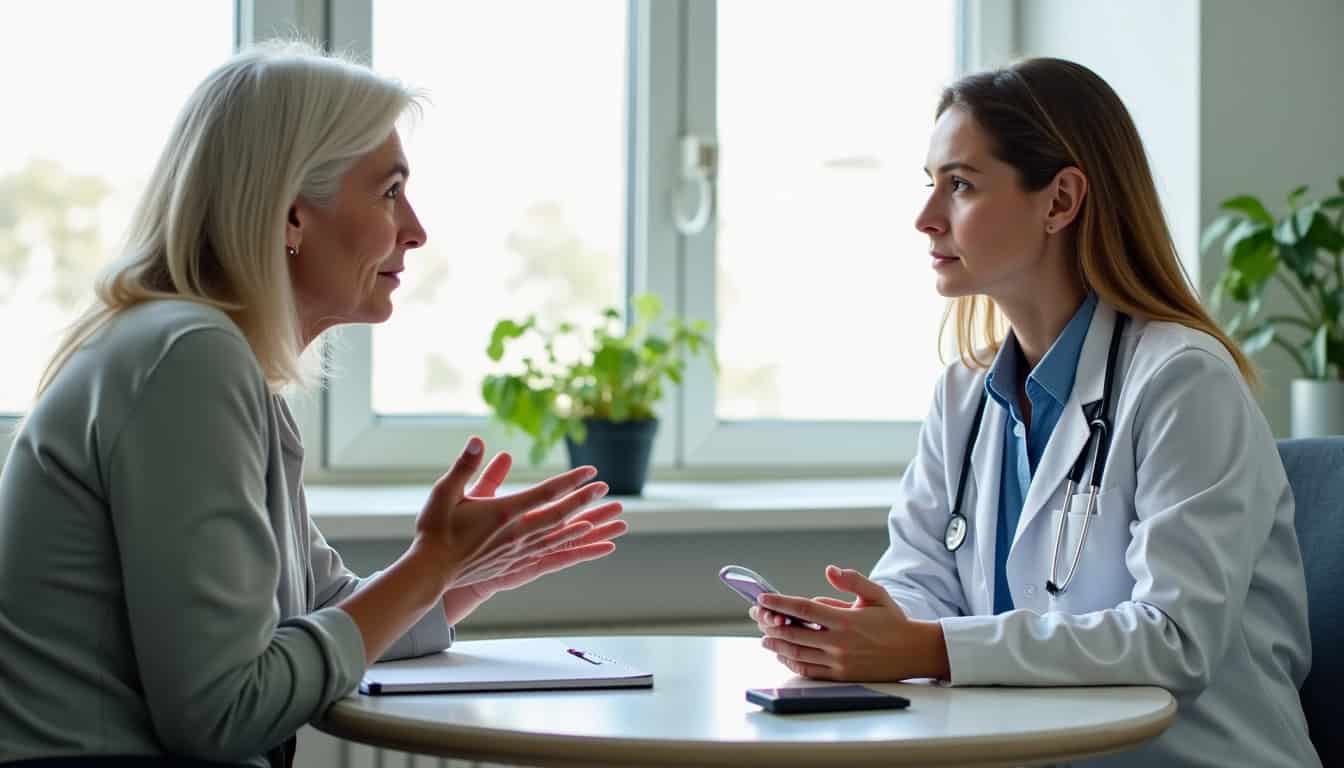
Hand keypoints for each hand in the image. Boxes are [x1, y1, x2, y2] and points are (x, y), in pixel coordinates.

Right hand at [440, 449, 626, 623]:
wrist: (431, 570)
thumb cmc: (435, 529)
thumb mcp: (445, 491)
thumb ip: (465, 465)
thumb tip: (478, 440)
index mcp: (503, 513)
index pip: (545, 493)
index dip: (570, 481)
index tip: (590, 471)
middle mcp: (516, 533)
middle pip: (559, 514)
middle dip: (584, 499)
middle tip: (605, 488)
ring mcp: (518, 551)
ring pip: (560, 535)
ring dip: (586, 522)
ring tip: (606, 516)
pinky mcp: (516, 563)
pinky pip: (552, 551)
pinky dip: (572, 543)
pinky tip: (583, 537)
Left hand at [749, 565, 949, 680]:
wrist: (913, 652)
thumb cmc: (892, 621)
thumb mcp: (876, 594)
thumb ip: (852, 580)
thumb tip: (829, 570)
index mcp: (846, 620)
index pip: (804, 610)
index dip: (780, 604)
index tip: (763, 599)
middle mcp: (840, 643)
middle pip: (795, 634)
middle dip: (771, 624)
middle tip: (757, 616)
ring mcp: (839, 662)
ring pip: (798, 654)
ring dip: (777, 644)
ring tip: (764, 637)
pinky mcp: (841, 676)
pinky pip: (809, 671)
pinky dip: (792, 662)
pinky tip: (783, 654)